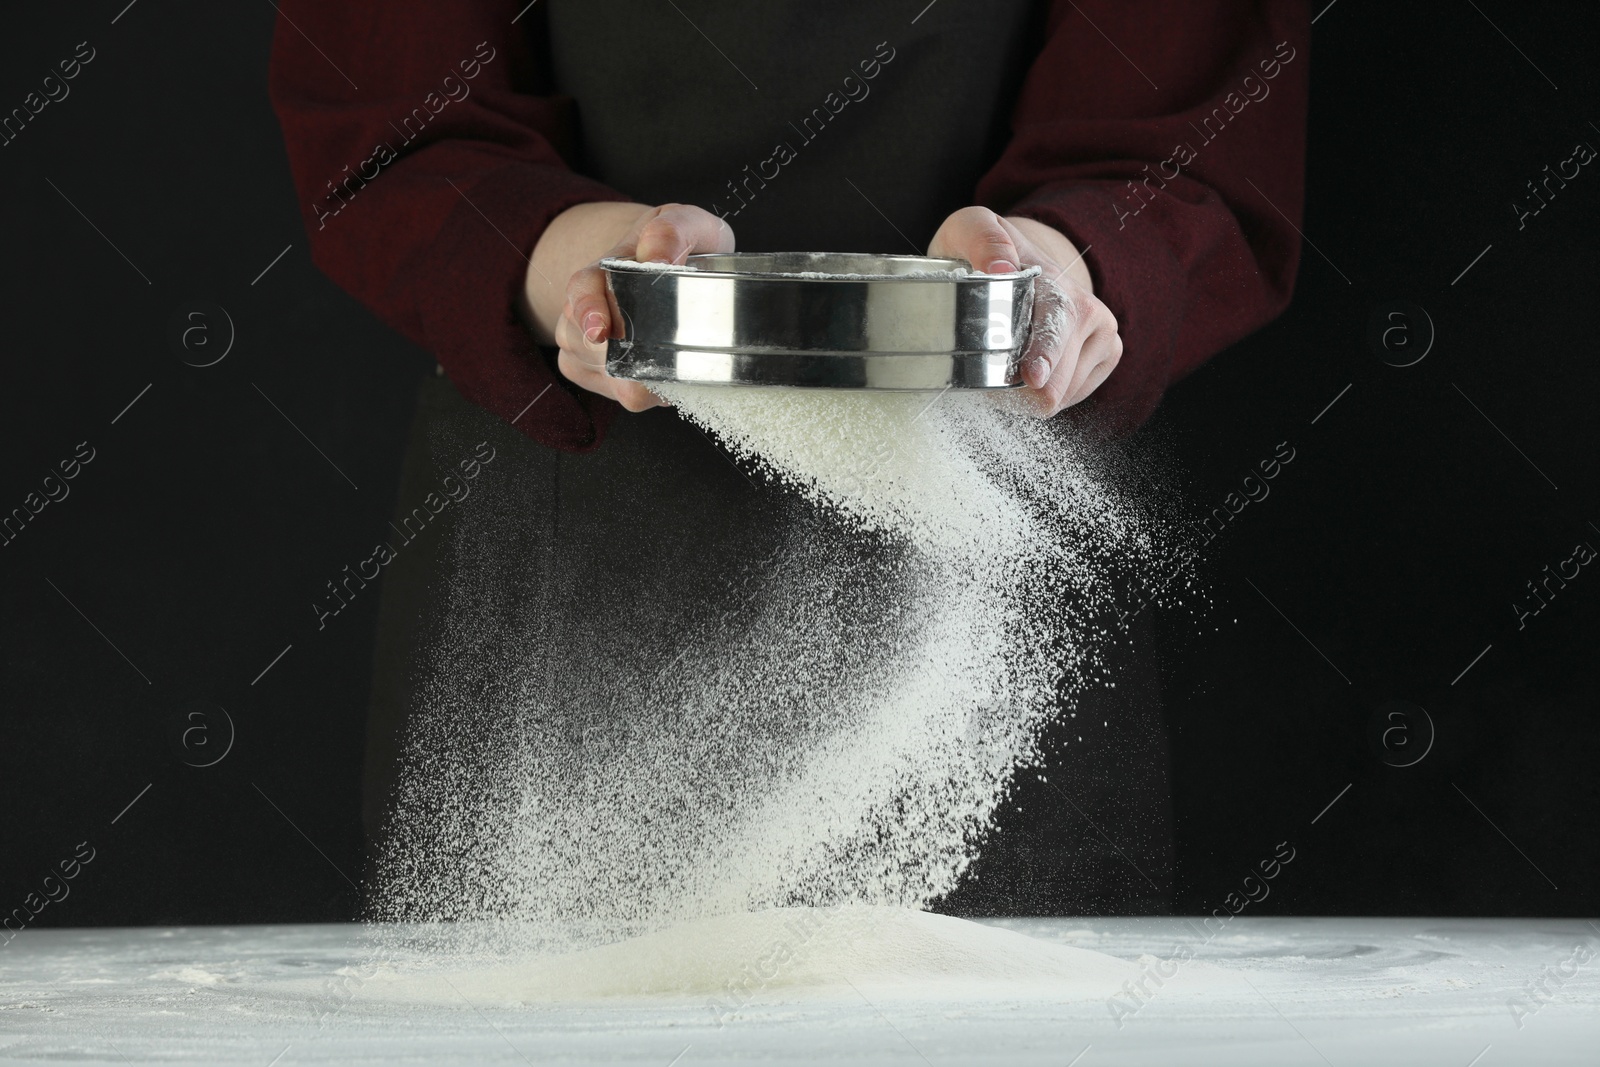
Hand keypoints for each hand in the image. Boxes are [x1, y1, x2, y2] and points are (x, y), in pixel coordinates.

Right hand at [524, 202, 735, 412]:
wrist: (671, 267)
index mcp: (599, 273)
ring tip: (674, 350)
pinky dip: (650, 389)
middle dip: (631, 352)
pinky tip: (664, 368)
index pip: (581, 292)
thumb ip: (671, 230)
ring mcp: (584, 347)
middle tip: (675, 345)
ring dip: (646, 373)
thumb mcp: (685, 223)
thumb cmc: (678, 248)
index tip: (601, 330)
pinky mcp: (595, 376)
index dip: (588, 311)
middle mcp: (583, 313)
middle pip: (590, 345)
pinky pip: (622, 396)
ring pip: (608, 376)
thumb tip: (657, 257)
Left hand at [928, 206, 1120, 415]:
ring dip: (1030, 394)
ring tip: (1005, 371)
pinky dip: (1048, 394)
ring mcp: (1103, 331)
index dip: (1045, 355)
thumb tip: (999, 268)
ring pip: (1066, 392)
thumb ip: (982, 240)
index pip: (1056, 321)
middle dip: (1021, 391)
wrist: (1022, 259)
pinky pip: (1075, 395)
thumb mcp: (969, 229)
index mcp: (1053, 281)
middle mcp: (1087, 307)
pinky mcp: (1110, 351)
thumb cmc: (986, 252)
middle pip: (1060, 374)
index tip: (1033, 377)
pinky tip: (1030, 375)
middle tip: (987, 385)